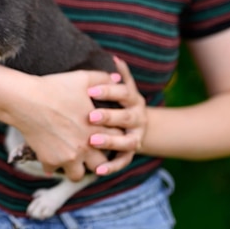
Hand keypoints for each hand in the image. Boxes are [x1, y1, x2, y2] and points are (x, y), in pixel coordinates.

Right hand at [12, 70, 123, 180]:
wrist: (26, 100)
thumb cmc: (54, 87)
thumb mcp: (82, 78)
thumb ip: (103, 78)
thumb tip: (117, 77)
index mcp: (97, 129)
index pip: (116, 140)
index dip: (111, 136)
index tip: (102, 131)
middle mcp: (85, 147)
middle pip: (101, 164)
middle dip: (97, 159)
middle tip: (88, 150)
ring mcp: (67, 157)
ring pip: (78, 175)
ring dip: (75, 167)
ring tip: (70, 157)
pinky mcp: (49, 160)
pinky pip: (53, 170)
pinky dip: (51, 164)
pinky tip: (49, 153)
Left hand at [86, 57, 147, 174]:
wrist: (139, 124)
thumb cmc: (121, 102)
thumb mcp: (122, 87)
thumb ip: (118, 76)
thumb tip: (114, 58)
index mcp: (133, 99)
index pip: (123, 92)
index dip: (108, 90)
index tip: (90, 89)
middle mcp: (137, 118)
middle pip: (126, 117)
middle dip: (108, 117)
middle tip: (90, 117)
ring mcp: (135, 136)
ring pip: (126, 141)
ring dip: (110, 141)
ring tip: (92, 141)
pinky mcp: (130, 152)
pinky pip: (123, 161)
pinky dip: (111, 166)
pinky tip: (98, 170)